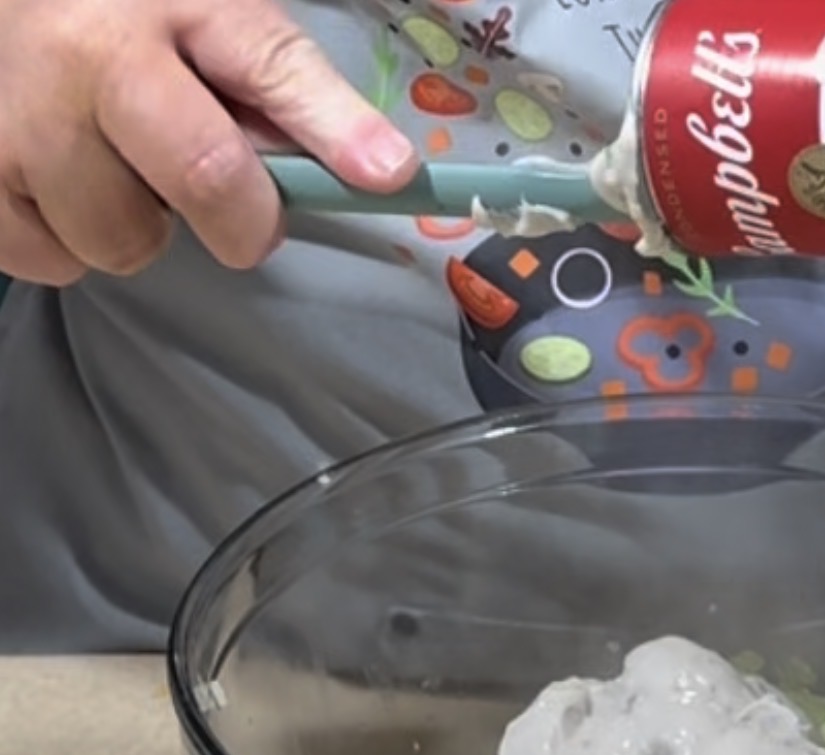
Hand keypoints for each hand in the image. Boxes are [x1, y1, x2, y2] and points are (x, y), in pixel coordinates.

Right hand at [0, 0, 417, 286]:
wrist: (1, 3)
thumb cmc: (117, 12)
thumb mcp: (208, 17)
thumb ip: (285, 90)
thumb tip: (382, 171)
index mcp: (170, 2)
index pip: (271, 65)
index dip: (336, 129)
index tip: (387, 173)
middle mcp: (90, 56)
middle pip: (203, 177)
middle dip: (238, 219)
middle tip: (226, 202)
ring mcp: (21, 120)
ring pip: (122, 241)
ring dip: (136, 228)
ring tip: (114, 167)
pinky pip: (52, 260)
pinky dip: (67, 241)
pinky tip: (61, 184)